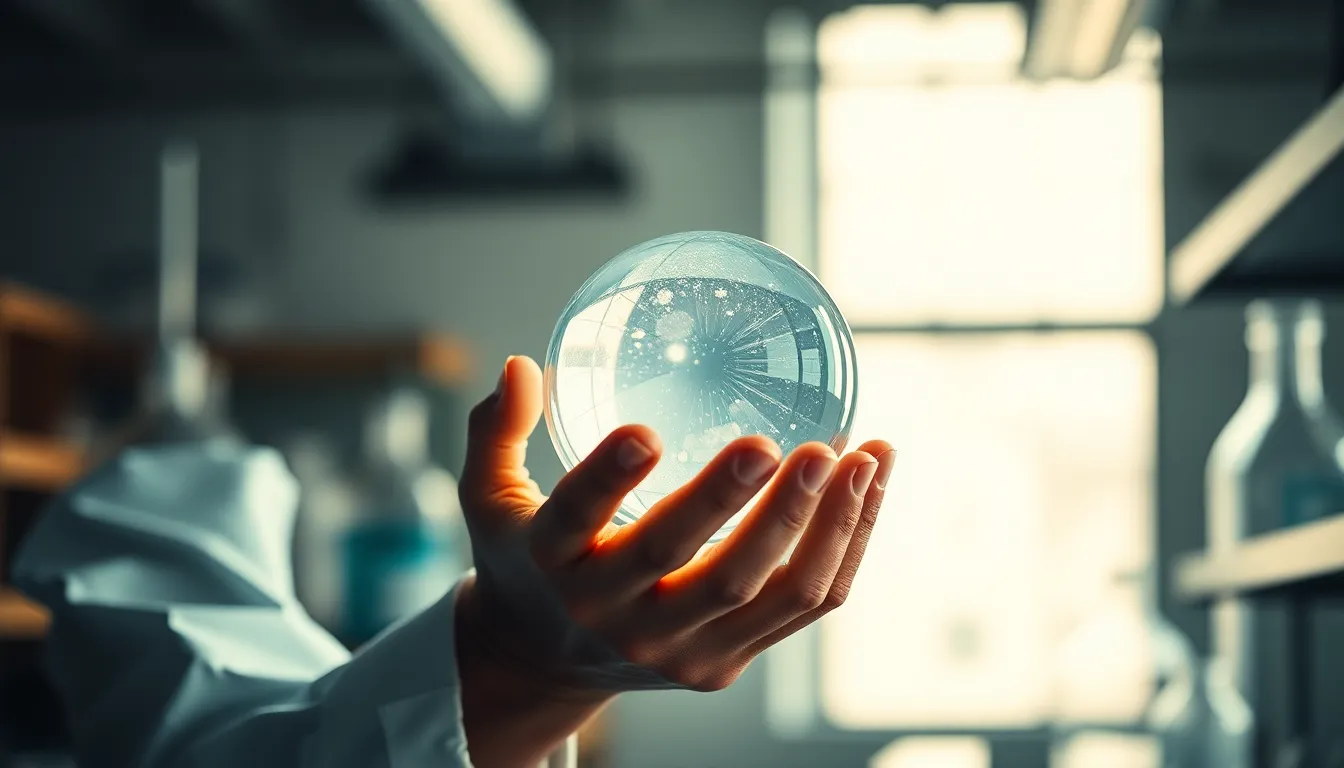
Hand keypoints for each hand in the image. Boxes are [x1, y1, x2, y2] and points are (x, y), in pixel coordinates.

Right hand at [454, 356, 892, 764]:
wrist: (546, 658)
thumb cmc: (528, 559)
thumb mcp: (489, 499)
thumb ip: (496, 431)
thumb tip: (522, 366)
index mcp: (552, 564)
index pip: (575, 522)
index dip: (606, 481)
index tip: (644, 433)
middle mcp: (614, 615)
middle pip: (687, 568)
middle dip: (736, 507)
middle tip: (782, 446)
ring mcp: (677, 648)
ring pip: (765, 593)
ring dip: (821, 525)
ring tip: (857, 456)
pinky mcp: (723, 663)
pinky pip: (800, 607)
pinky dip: (844, 546)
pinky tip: (867, 483)